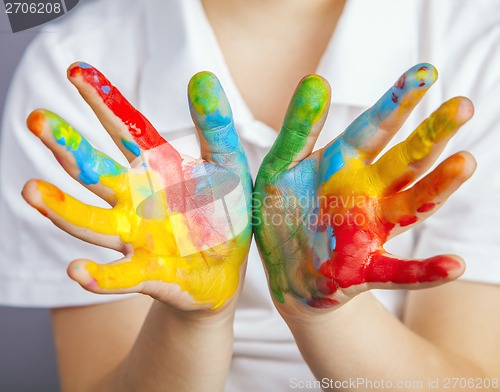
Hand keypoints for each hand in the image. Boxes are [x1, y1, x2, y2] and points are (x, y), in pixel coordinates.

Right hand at [23, 63, 251, 310]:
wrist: (226, 268)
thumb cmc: (224, 212)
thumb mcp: (227, 165)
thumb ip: (215, 128)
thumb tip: (203, 76)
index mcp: (155, 169)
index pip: (125, 129)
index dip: (103, 100)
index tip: (76, 70)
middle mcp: (134, 200)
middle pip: (95, 172)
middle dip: (67, 147)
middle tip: (37, 120)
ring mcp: (136, 237)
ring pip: (93, 222)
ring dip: (63, 210)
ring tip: (31, 191)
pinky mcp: (147, 273)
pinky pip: (120, 276)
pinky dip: (100, 276)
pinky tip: (77, 270)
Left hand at [254, 64, 474, 311]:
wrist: (280, 267)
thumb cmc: (280, 211)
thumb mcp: (279, 166)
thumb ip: (298, 129)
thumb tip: (316, 78)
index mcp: (343, 163)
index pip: (375, 126)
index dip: (397, 100)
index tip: (425, 72)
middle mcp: (365, 192)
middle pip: (406, 160)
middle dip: (432, 134)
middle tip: (462, 106)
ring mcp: (369, 230)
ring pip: (412, 206)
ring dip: (439, 187)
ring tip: (465, 162)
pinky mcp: (363, 269)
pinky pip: (398, 272)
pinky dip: (424, 271)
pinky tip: (453, 265)